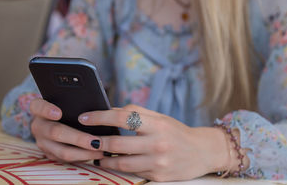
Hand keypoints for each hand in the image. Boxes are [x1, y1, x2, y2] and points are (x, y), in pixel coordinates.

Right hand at [29, 98, 103, 161]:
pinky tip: (96, 153)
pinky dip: (82, 157)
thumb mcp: (67, 101)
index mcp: (38, 108)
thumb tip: (98, 108)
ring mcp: (42, 142)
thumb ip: (75, 102)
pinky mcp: (50, 154)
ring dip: (83, 152)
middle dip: (77, 138)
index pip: (37, 106)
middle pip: (55, 132)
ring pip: (61, 151)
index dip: (47, 110)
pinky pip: (66, 159)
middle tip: (95, 141)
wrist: (56, 119)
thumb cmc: (67, 106)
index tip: (59, 113)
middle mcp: (38, 126)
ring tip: (100, 149)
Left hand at [78, 104, 230, 181]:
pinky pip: (132, 173)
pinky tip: (111, 163)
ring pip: (121, 163)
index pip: (122, 117)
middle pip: (117, 143)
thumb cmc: (176, 131)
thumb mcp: (159, 117)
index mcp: (156, 124)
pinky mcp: (158, 176)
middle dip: (96, 142)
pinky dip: (118, 168)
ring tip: (95, 154)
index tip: (84, 117)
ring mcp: (158, 162)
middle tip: (84, 139)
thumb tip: (109, 110)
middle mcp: (157, 143)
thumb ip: (135, 112)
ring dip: (103, 159)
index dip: (100, 117)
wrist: (202, 152)